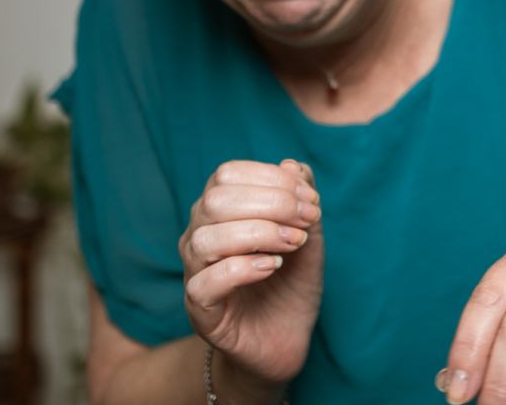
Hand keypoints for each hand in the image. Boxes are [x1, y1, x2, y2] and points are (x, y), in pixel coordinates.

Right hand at [180, 159, 323, 387]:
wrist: (286, 339)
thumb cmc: (291, 284)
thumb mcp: (308, 237)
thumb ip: (302, 201)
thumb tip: (294, 165)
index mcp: (220, 211)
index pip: (228, 174)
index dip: (272, 179)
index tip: (311, 199)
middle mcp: (199, 236)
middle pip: (215, 201)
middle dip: (271, 203)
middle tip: (307, 221)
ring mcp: (195, 273)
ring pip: (205, 239)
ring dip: (258, 234)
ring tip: (292, 244)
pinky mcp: (200, 311)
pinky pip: (205, 283)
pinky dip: (242, 269)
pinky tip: (271, 268)